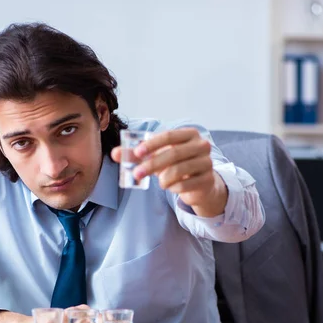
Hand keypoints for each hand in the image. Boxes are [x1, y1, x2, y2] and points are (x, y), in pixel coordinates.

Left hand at [111, 127, 227, 216]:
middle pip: (173, 154)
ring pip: (179, 170)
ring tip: (160, 182)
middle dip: (152, 164)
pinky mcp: (207, 180)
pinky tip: (173, 187)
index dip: (152, 144)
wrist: (200, 183)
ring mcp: (207, 163)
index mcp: (189, 134)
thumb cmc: (176, 165)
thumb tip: (114, 154)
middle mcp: (202, 146)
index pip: (169, 135)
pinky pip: (185, 185)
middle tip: (137, 174)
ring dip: (163, 179)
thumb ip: (137, 154)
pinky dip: (174, 188)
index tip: (137, 153)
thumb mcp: (157, 157)